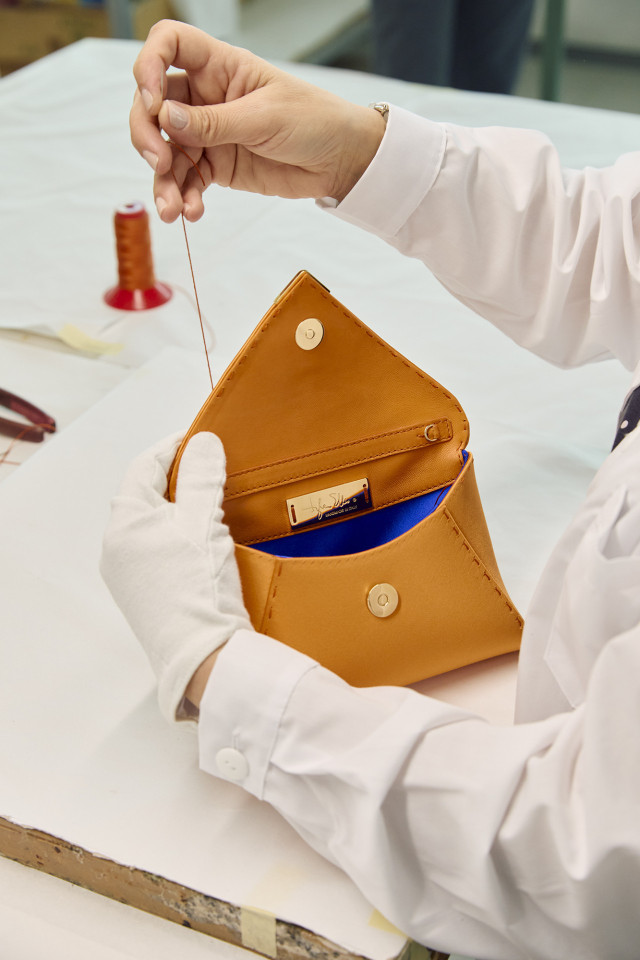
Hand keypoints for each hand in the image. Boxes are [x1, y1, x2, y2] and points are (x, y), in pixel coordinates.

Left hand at [100, 430, 251, 721]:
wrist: (206, 655)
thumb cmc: (198, 586)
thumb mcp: (203, 520)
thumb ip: (201, 476)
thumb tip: (202, 442)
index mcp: (122, 524)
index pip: (143, 468)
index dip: (172, 448)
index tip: (198, 440)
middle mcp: (116, 549)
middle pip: (146, 497)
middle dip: (178, 479)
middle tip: (211, 469)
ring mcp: (127, 576)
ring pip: (153, 526)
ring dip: (180, 510)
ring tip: (213, 503)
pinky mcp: (144, 596)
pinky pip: (158, 551)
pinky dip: (179, 537)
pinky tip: (204, 541)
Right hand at [130, 19, 385, 220]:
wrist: (340, 161)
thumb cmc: (313, 121)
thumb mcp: (264, 118)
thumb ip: (214, 122)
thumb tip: (165, 119)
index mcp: (219, 66)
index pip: (168, 44)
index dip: (149, 65)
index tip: (152, 99)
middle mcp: (206, 96)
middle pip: (153, 105)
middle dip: (146, 134)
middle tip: (159, 162)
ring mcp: (208, 133)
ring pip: (166, 150)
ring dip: (163, 180)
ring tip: (172, 209)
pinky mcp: (216, 166)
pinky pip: (187, 181)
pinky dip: (184, 197)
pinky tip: (192, 212)